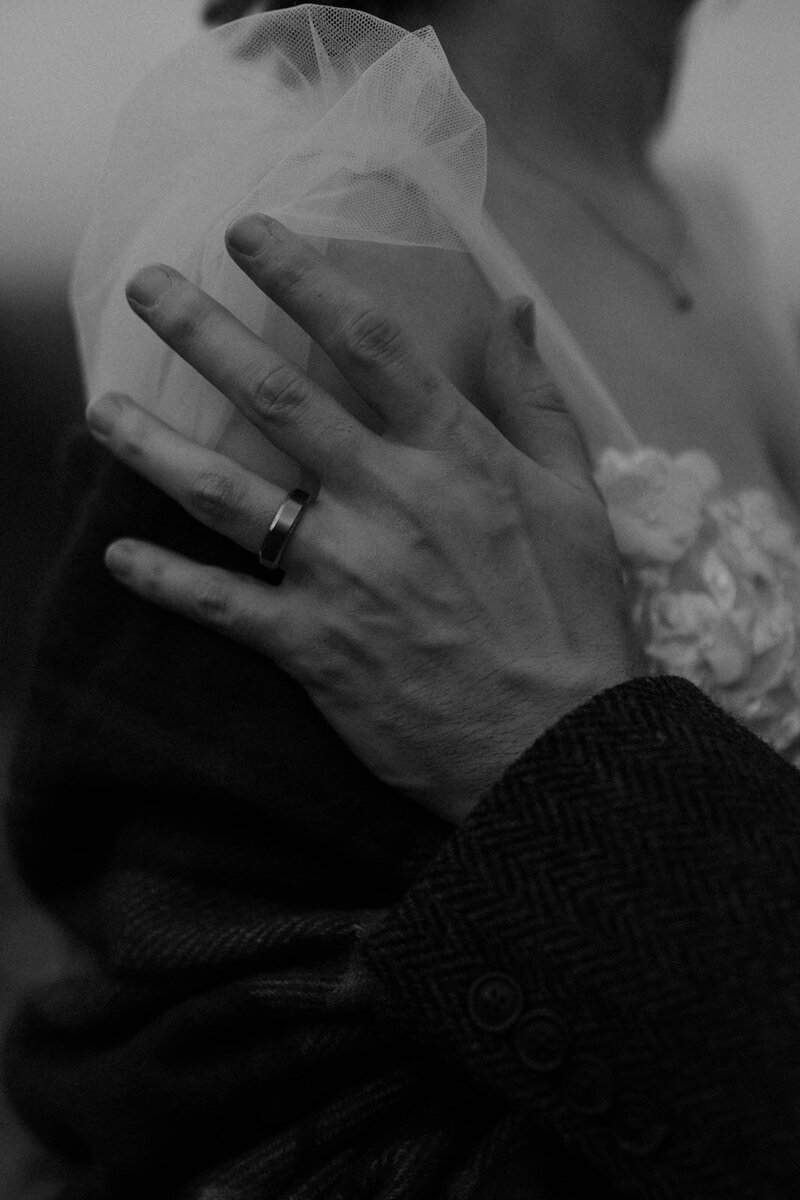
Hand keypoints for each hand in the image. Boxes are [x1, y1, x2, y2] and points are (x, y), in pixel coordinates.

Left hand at [86, 215, 640, 822]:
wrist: (555, 744)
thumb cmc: (570, 615)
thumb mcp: (575, 493)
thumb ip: (531, 395)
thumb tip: (510, 306)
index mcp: (453, 454)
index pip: (365, 340)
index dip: (301, 274)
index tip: (248, 232)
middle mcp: (386, 499)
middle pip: (274, 397)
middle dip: (201, 331)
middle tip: (146, 287)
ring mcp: (342, 574)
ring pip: (225, 494)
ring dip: (154, 447)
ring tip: (102, 411)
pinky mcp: (313, 646)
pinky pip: (222, 606)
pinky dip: (166, 582)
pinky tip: (117, 558)